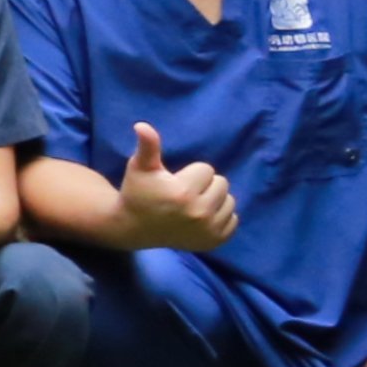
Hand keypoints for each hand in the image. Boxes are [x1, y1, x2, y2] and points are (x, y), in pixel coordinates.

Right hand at [116, 124, 237, 250]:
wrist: (132, 228)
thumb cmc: (137, 193)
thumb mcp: (140, 167)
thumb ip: (148, 146)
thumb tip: (142, 125)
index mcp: (183, 193)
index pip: (207, 170)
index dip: (190, 173)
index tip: (175, 182)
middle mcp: (199, 213)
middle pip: (222, 184)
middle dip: (205, 185)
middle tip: (184, 193)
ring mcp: (208, 229)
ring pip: (230, 201)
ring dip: (215, 200)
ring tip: (194, 205)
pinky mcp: (214, 241)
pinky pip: (233, 220)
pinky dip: (221, 217)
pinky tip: (202, 218)